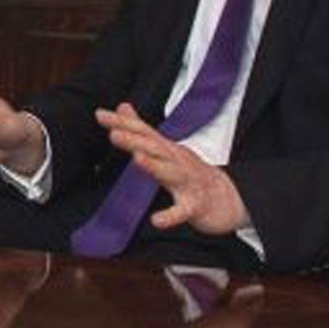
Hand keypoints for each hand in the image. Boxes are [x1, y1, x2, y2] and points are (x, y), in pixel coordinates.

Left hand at [96, 103, 250, 234]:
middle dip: (135, 139)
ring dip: (154, 166)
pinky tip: (156, 220)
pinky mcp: (195, 206)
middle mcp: (177, 161)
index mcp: (167, 149)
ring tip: (136, 159)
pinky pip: (182, 211)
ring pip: (170, 173)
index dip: (123, 123)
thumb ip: (141, 129)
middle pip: (155, 148)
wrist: (228, 198)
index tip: (100, 115)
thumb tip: (122, 107)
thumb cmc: (190, 173)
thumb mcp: (164, 147)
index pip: (143, 131)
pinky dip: (170, 215)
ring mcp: (188, 182)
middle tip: (113, 133)